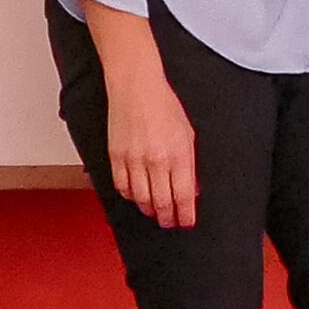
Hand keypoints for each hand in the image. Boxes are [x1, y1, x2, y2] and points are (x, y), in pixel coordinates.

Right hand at [101, 55, 199, 229]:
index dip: (185, 215)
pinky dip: (130, 196)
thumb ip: (190, 164)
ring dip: (149, 210)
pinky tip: (137, 196)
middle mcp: (156, 160)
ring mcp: (134, 160)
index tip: (186, 222)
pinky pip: (122, 187)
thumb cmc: (163, 105)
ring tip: (154, 211)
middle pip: (162, 203)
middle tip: (169, 222)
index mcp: (178, 154)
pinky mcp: (116, 156)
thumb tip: (192, 188)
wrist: (136, 87)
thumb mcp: (188, 134)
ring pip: (141, 199)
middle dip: (167, 218)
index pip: (184, 196)